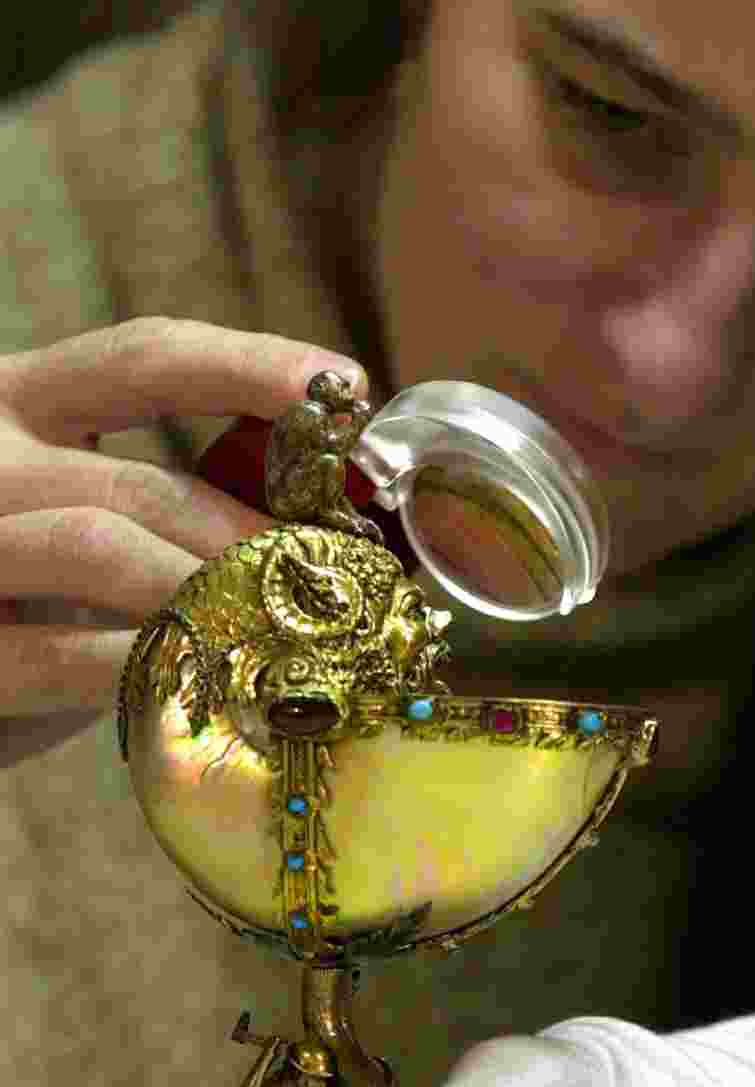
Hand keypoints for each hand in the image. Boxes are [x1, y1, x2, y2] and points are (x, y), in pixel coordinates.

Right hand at [0, 317, 365, 765]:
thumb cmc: (21, 609)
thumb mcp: (81, 530)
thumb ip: (165, 506)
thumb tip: (309, 510)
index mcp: (15, 406)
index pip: (142, 359)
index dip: (250, 367)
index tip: (345, 385)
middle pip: (140, 481)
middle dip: (251, 537)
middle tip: (333, 581)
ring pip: (99, 545)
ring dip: (208, 594)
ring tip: (280, 633)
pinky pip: (65, 653)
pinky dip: (151, 665)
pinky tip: (210, 681)